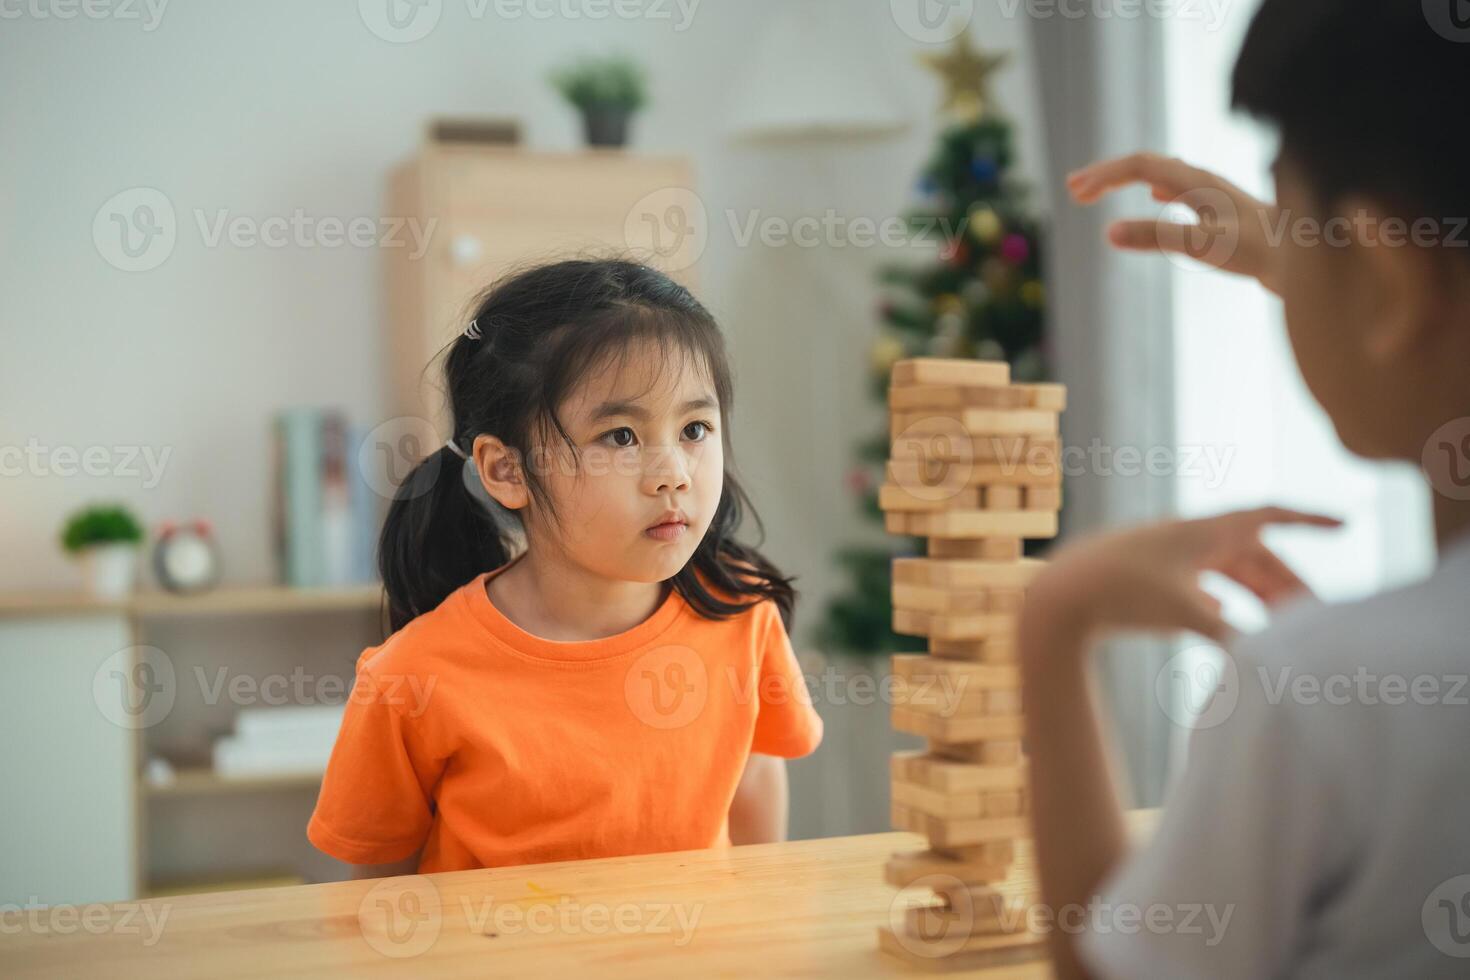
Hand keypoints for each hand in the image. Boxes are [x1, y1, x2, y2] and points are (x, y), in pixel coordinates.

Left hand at [1022, 506, 1341, 654]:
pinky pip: (1200, 584)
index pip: (1268, 515)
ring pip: (1228, 572)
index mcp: (1203, 532)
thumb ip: (1232, 635)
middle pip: (1254, 556)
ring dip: (1258, 597)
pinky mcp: (1151, 580)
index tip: (1346, 524)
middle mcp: (1189, 539)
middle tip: (1317, 618)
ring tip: (1283, 628)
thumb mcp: (1183, 613)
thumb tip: (1271, 661)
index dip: (1309, 520)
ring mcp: (1169, 558)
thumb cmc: (1119, 594)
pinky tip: (1228, 622)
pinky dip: (1223, 601)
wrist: (1057, 595)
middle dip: (1288, 585)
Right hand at [1066, 152, 1283, 295]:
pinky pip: (1179, 192)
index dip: (1104, 176)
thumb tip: (1107, 231)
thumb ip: (1157, 236)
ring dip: (1126, 181)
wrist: (1312, 256)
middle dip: (1106, 175)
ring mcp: (1214, 196)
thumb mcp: (1204, 244)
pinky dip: (1154, 192)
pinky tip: (1155, 201)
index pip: (1139, 165)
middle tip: (1072, 189)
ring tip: (1100, 191)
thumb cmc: (1262, 251)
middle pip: (1145, 165)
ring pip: (1160, 176)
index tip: (1074, 192)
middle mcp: (1203, 182)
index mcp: (1195, 182)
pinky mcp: (1224, 212)